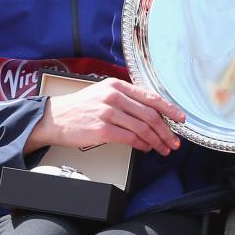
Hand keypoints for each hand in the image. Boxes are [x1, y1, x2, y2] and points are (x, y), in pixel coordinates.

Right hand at [27, 77, 185, 154]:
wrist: (53, 119)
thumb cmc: (79, 108)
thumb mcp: (102, 93)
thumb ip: (125, 99)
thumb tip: (151, 112)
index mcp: (116, 86)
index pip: (150, 96)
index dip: (169, 109)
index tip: (181, 119)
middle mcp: (113, 97)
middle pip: (150, 114)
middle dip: (166, 130)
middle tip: (174, 141)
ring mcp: (107, 113)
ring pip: (142, 128)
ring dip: (156, 141)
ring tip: (163, 148)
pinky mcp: (102, 130)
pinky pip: (129, 138)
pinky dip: (141, 145)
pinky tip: (145, 148)